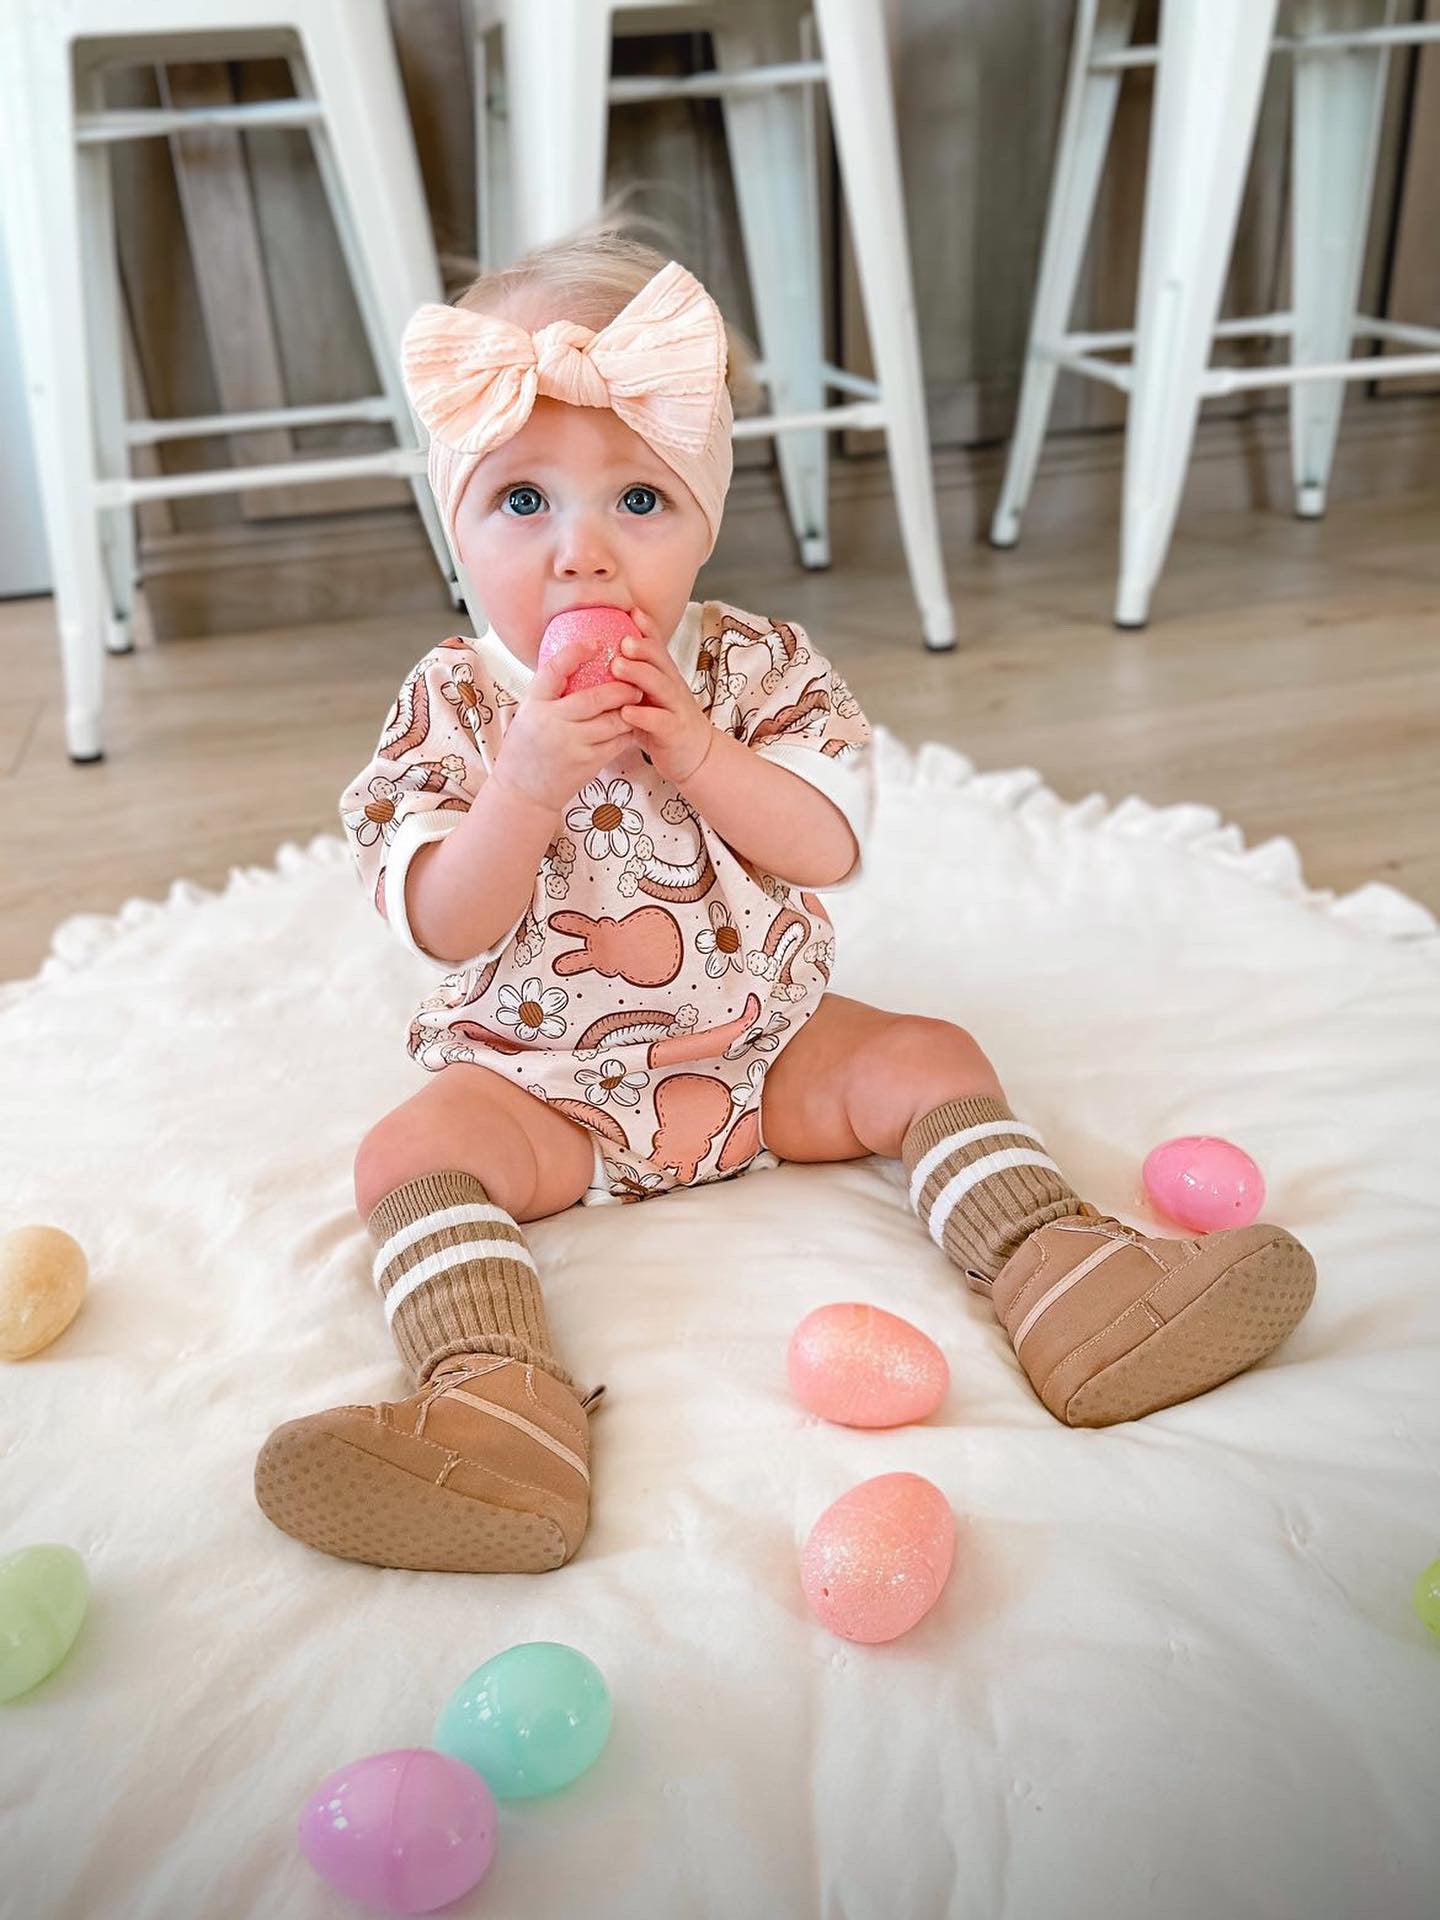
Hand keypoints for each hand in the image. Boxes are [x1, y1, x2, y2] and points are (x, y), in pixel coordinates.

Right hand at [491, 632, 634, 815]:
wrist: (523, 792)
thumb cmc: (527, 748)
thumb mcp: (529, 714)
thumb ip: (550, 693)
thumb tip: (575, 660)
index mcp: (535, 704)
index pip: (554, 670)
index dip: (575, 653)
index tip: (596, 643)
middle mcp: (552, 722)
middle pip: (595, 698)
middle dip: (621, 688)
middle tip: (634, 681)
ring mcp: (572, 745)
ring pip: (613, 721)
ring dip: (629, 709)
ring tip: (637, 700)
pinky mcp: (587, 763)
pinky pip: (617, 742)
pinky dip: (627, 731)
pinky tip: (631, 724)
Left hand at [611, 606, 714, 784]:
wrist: (696, 756)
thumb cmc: (665, 724)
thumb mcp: (651, 696)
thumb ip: (634, 679)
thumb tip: (604, 657)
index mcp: (665, 676)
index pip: (657, 647)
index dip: (646, 628)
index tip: (630, 610)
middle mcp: (672, 687)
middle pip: (660, 661)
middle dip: (642, 648)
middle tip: (621, 639)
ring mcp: (676, 708)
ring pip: (661, 687)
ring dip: (639, 675)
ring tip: (617, 667)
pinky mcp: (675, 731)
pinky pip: (659, 721)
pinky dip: (643, 715)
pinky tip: (626, 711)